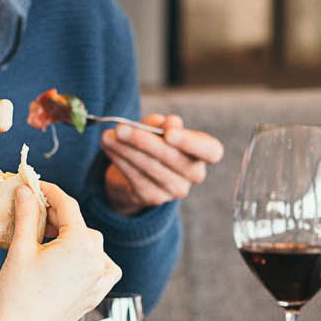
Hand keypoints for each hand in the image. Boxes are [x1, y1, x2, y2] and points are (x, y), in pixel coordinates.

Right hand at [0, 181, 120, 320]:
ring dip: (74, 236)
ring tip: (48, 237)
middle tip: (34, 212)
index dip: (50, 191)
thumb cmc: (18, 292)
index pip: (67, 205)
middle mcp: (97, 259)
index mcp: (80, 244)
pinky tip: (74, 258)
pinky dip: (92, 258)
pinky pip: (103, 267)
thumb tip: (27, 190)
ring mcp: (100, 279)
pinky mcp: (97, 294)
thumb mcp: (20, 247)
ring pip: (93, 244)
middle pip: (79, 225)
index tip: (35, 185)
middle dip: (58, 215)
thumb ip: (27, 214)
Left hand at [101, 114, 224, 214]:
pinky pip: (136, 178)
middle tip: (122, 129)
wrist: (137, 168)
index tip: (169, 133)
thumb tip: (171, 123)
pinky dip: (120, 161)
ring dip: (127, 151)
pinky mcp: (154, 198)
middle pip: (174, 159)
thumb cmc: (154, 141)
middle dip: (145, 142)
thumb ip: (163, 123)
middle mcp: (194, 174)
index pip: (210, 151)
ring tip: (109, 136)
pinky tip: (109, 148)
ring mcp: (175, 189)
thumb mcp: (158, 127)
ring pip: (151, 168)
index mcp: (204, 152)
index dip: (191, 143)